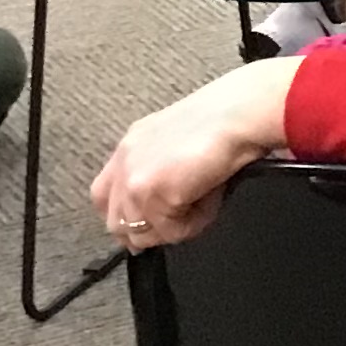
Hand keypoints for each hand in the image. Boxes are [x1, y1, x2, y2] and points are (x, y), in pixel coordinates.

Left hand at [91, 58, 301, 251]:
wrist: (241, 113)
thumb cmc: (228, 120)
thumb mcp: (180, 142)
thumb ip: (162, 169)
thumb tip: (169, 202)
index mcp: (131, 145)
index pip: (103, 195)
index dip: (125, 217)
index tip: (147, 226)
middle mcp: (125, 160)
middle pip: (116, 222)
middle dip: (148, 230)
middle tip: (180, 223)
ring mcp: (134, 179)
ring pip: (142, 233)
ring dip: (174, 227)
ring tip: (204, 205)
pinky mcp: (153, 194)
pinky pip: (171, 231)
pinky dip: (194, 224)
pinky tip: (211, 200)